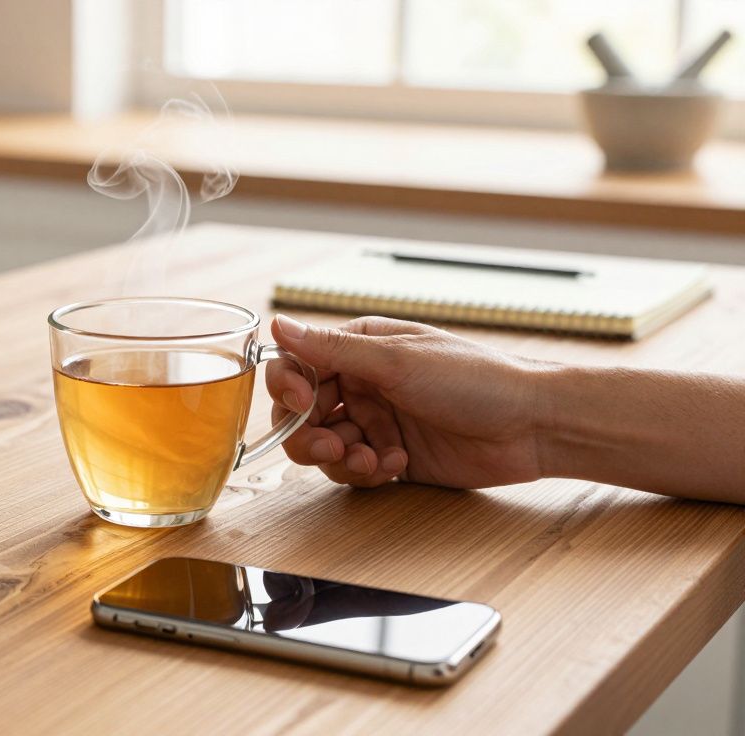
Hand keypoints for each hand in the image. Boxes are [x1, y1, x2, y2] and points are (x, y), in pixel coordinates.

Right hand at [267, 315, 545, 488]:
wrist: (531, 427)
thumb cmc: (475, 380)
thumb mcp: (397, 361)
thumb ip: (332, 349)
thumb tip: (277, 324)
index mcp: (360, 348)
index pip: (297, 365)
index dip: (289, 387)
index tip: (302, 405)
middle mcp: (362, 384)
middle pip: (301, 413)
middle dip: (309, 433)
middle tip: (331, 446)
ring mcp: (376, 421)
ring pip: (323, 446)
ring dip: (339, 456)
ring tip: (373, 458)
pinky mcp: (390, 456)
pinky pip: (352, 469)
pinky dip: (365, 471)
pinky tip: (396, 464)